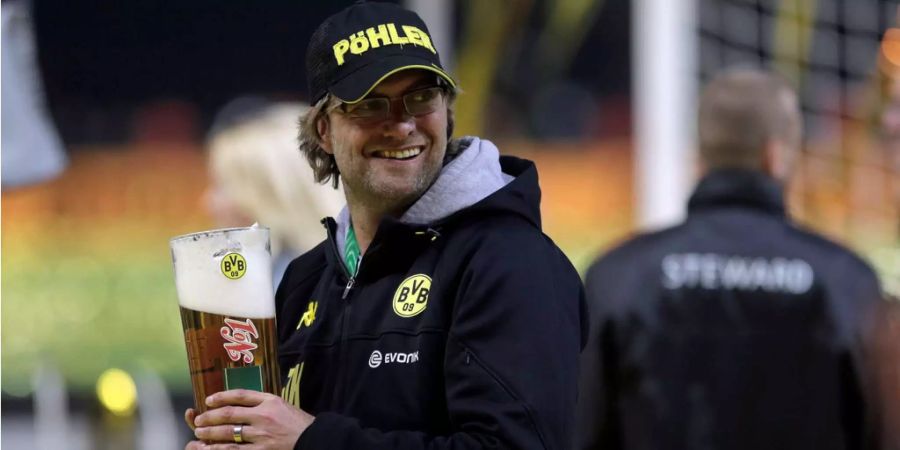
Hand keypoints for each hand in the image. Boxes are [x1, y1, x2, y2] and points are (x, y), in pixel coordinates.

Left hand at [184, 390, 314, 449]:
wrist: (313, 439)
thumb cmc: (297, 421)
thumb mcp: (281, 404)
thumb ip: (261, 400)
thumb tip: (238, 399)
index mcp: (269, 401)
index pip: (239, 395)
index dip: (221, 396)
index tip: (208, 400)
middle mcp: (264, 417)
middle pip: (230, 414)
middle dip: (210, 417)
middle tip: (198, 420)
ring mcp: (262, 436)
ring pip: (229, 434)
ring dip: (210, 433)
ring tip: (200, 433)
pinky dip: (220, 449)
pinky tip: (210, 449)